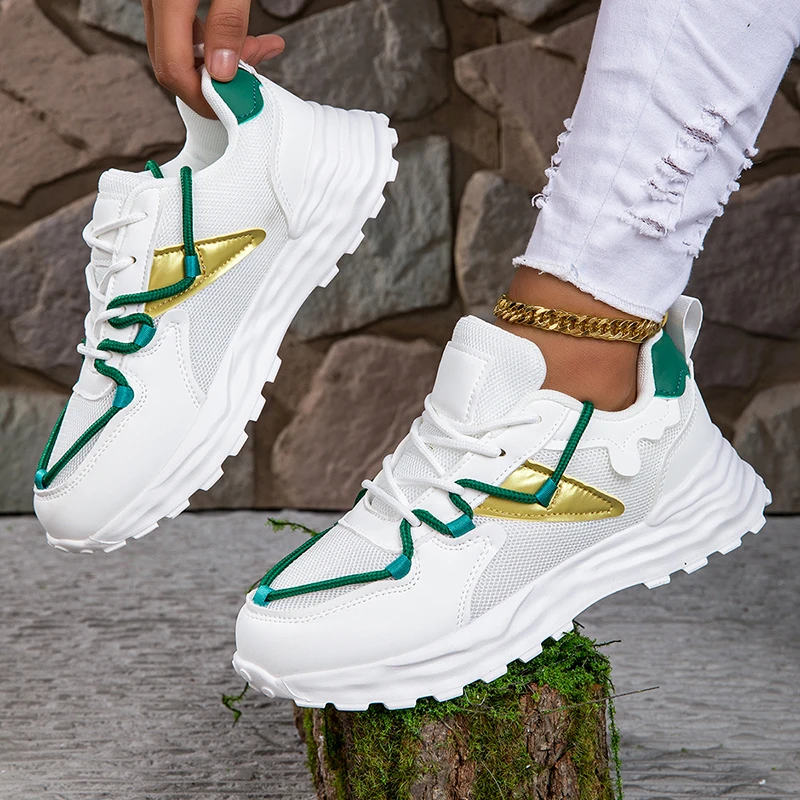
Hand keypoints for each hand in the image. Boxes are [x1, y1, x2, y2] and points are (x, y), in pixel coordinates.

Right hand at [143, 0, 284, 117]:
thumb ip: (228, 23)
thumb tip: (223, 71)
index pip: (174, 70)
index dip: (203, 98)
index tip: (234, 105)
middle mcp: (154, 0)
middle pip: (173, 65)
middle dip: (216, 81)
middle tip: (252, 76)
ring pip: (180, 48)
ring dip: (219, 60)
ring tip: (258, 51)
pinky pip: (184, 29)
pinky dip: (212, 40)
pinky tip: (240, 36)